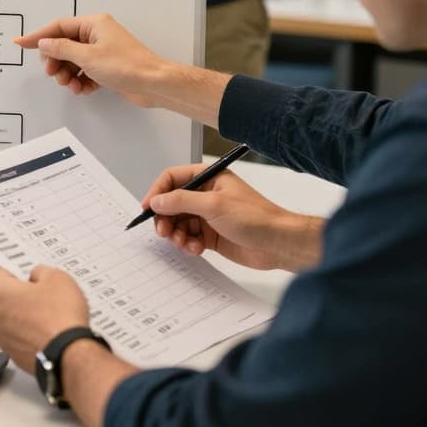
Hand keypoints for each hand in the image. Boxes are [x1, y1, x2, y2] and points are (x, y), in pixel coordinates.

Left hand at [0, 265, 89, 374]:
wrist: (69, 354)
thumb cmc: (61, 317)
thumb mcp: (57, 277)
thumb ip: (41, 271)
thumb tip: (37, 276)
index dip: (15, 269)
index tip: (27, 271)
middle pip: (4, 297)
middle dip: (22, 294)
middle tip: (45, 293)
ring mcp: (3, 339)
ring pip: (12, 320)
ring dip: (26, 316)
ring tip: (51, 316)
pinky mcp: (14, 355)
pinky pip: (20, 338)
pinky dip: (31, 335)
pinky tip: (49, 333)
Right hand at [13, 14, 166, 106]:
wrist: (152, 83)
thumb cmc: (125, 65)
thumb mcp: (87, 56)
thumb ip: (62, 49)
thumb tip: (45, 43)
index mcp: (93, 24)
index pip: (58, 27)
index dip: (38, 36)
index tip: (20, 43)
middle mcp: (97, 34)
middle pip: (64, 45)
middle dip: (56, 61)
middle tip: (52, 74)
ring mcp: (102, 51)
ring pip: (74, 61)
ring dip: (68, 74)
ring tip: (70, 85)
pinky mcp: (107, 67)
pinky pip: (85, 72)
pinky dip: (81, 81)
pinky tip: (82, 89)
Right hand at [141, 164, 323, 271]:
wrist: (278, 244)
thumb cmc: (256, 218)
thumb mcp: (214, 205)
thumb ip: (181, 201)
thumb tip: (157, 200)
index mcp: (209, 178)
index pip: (173, 178)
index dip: (158, 192)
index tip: (148, 208)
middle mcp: (206, 194)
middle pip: (172, 203)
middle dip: (165, 218)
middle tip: (163, 231)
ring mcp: (208, 215)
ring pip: (179, 223)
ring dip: (177, 234)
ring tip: (184, 242)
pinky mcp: (211, 235)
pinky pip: (189, 238)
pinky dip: (188, 244)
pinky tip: (196, 248)